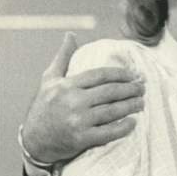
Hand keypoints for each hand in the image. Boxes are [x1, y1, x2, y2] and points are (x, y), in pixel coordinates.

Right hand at [20, 32, 144, 163]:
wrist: (34, 140)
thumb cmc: (43, 108)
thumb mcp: (49, 80)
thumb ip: (63, 58)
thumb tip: (70, 35)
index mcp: (67, 85)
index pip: (100, 75)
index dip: (121, 74)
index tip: (134, 74)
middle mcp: (73, 101)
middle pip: (110, 92)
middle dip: (130, 89)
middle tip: (142, 88)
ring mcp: (78, 121)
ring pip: (112, 111)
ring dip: (130, 106)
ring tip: (141, 102)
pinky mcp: (82, 139)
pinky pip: (108, 132)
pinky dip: (123, 127)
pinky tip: (133, 122)